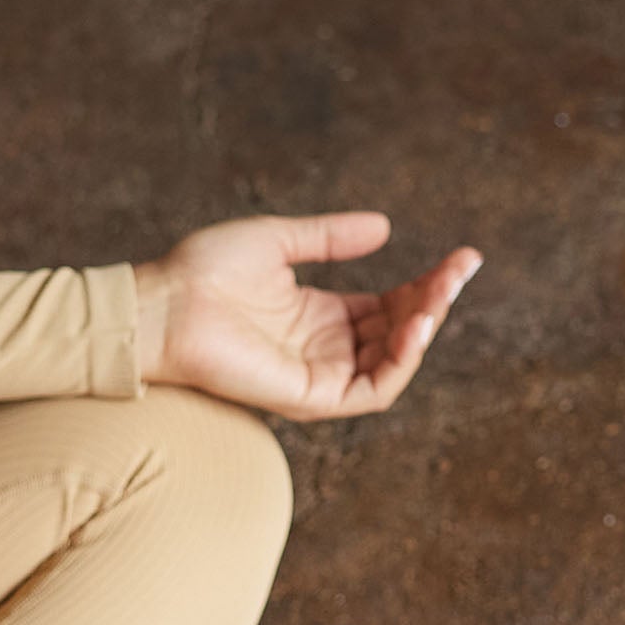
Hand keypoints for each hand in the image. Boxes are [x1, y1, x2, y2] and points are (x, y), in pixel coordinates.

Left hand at [134, 211, 479, 417]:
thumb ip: (330, 238)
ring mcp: (318, 374)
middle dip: (435, 300)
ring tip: (442, 293)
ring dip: (425, 329)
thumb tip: (385, 227)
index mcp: (317, 315)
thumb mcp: (279, 240)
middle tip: (462, 268)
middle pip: (399, 331)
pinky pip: (372, 390)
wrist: (162, 303)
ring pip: (394, 362)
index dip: (427, 284)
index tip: (462, 258)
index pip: (389, 306)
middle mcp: (323, 348)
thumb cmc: (203, 271)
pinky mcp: (309, 397)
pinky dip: (401, 362)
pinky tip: (415, 326)